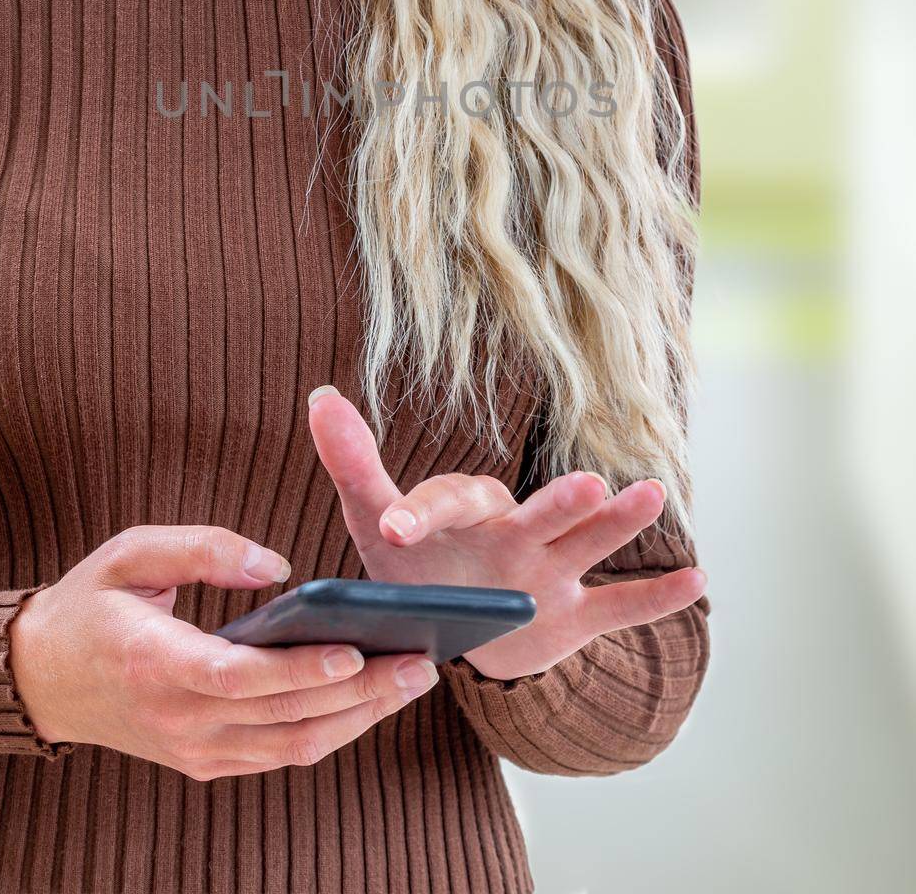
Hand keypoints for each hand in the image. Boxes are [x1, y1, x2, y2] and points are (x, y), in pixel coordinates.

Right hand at [7, 524, 440, 779]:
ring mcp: (193, 751)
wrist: (40, 678)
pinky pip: (279, 755)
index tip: (355, 650)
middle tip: (422, 659)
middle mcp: (177, 720)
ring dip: (360, 718)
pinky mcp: (204, 763)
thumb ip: (203, 548)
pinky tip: (373, 698)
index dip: (300, 669)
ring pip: (291, 746)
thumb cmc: (91, 603)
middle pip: (283, 716)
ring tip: (415, 677)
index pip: (239, 677)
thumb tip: (277, 566)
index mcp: (154, 664)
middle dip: (360, 692)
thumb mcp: (130, 553)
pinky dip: (331, 731)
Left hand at [307, 386, 706, 681]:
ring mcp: (550, 573)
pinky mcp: (573, 617)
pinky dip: (656, 599)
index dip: (420, 513)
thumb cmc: (413, 564)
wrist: (454, 624)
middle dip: (561, 502)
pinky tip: (699, 579)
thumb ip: (353, 465)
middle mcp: (516, 533)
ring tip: (651, 495)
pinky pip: (618, 608)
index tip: (391, 527)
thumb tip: (319, 395)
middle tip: (589, 484)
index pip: (447, 504)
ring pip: (587, 546)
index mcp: (465, 512)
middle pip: (540, 514)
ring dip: (618, 526)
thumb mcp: (375, 522)